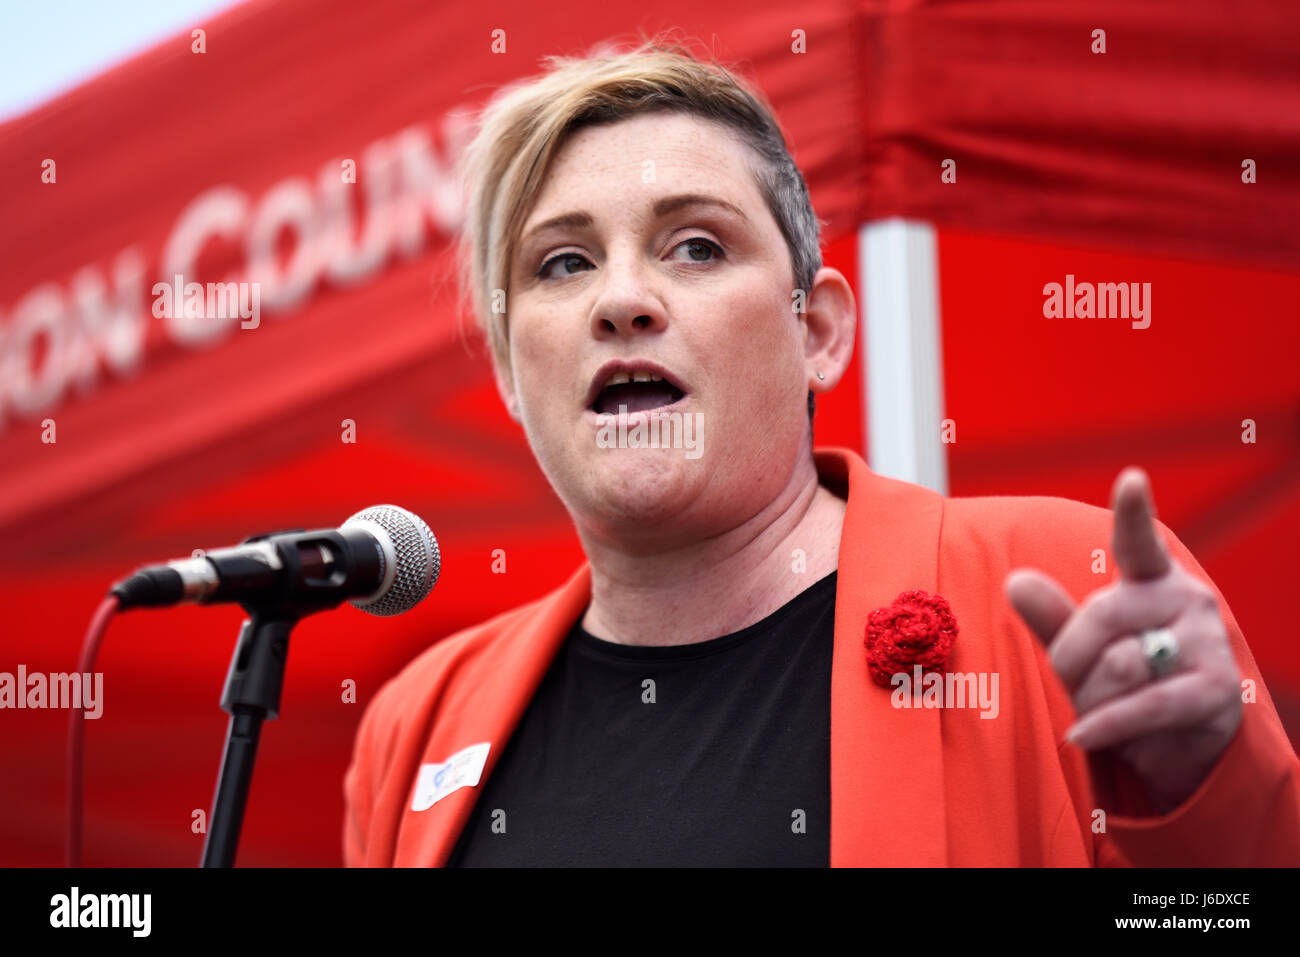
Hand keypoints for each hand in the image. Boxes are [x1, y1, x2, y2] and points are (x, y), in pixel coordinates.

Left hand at [1004, 467, 1242, 813]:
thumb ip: (1052, 616)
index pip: (1138, 542)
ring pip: (1120, 664)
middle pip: (1101, 616)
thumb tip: (1015, 581)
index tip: (1131, 479)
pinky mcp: (1215, 691)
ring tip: (1098, 709)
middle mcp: (1186, 599)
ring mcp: (1207, 643)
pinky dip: (1105, 724)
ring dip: (1091, 697)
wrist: (1180, 740)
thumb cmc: (1124, 679)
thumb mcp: (1080, 647)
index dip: (1133, 512)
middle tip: (1069, 680)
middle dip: (1069, 657)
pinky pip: (1144, 705)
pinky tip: (1081, 734)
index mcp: (1151, 579)